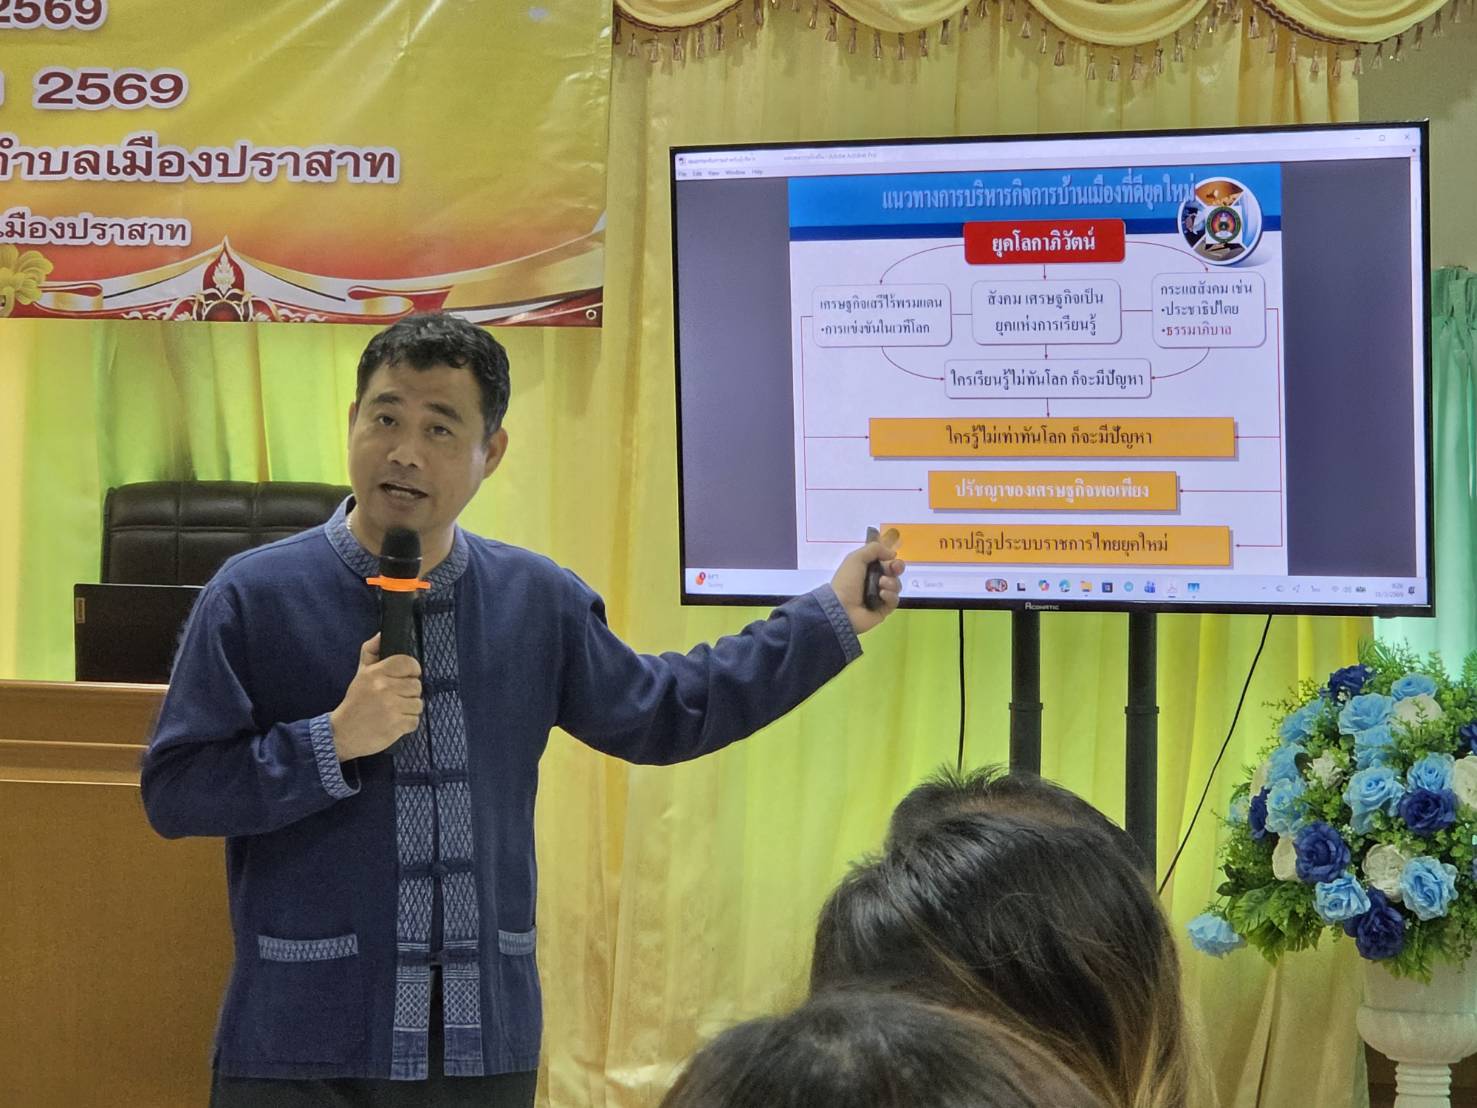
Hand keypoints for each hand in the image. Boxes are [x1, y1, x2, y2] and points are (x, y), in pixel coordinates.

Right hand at [329, 633, 422, 761]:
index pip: (408, 663)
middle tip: (395, 698)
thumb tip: (381, 634)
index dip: (412, 670)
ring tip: (393, 711)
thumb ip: (371, 652)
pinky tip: (393, 722)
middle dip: (409, 693)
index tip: (407, 677)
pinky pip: (415, 720)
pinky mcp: (396, 725)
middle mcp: (384, 689)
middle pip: (417, 685)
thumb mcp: (361, 674)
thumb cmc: (355, 703)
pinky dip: (407, 723)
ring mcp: (391, 708)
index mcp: (376, 674)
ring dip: (409, 709)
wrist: (342, 733)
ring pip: (418, 704)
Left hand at [831, 534, 905, 634]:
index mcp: (868, 569)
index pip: (886, 562)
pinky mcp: (884, 609)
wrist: (842, 607)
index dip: (892, 560)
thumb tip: (893, 553)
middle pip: (895, 573)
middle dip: (897, 568)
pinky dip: (890, 596)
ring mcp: (881, 596)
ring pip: (896, 585)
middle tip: (894, 570)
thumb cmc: (847, 581)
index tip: (893, 559)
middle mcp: (875, 582)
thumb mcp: (856, 558)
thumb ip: (874, 549)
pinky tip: (882, 595)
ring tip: (881, 584)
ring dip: (891, 583)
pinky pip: (894, 600)